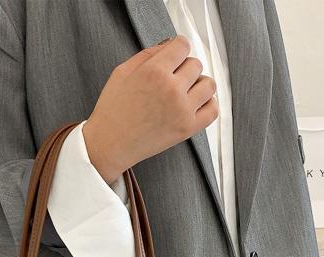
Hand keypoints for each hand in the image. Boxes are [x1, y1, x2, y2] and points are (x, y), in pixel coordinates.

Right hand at [82, 35, 217, 183]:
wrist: (110, 144)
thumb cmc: (113, 111)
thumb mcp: (122, 72)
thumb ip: (148, 54)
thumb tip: (170, 44)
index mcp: (154, 72)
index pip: (182, 46)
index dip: (177, 49)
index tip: (175, 56)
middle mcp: (171, 89)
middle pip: (196, 64)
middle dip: (185, 68)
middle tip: (173, 79)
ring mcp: (182, 110)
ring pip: (209, 85)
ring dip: (199, 85)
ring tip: (186, 92)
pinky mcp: (187, 129)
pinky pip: (213, 110)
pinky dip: (208, 104)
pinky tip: (196, 105)